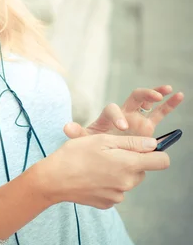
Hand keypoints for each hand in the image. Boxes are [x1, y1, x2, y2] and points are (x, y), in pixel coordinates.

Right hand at [37, 133, 169, 208]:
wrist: (53, 180)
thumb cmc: (75, 154)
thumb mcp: (102, 140)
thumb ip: (131, 142)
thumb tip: (154, 144)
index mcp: (129, 165)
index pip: (162, 161)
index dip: (156, 152)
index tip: (143, 147)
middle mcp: (128, 183)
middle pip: (142, 170)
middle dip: (131, 161)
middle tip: (107, 153)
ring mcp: (118, 196)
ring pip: (128, 180)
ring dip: (119, 172)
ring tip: (96, 165)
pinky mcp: (107, 203)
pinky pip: (116, 190)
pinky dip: (108, 183)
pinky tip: (91, 177)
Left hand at [63, 85, 183, 139]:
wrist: (102, 155)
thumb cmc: (92, 146)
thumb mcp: (84, 141)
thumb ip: (77, 133)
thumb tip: (66, 128)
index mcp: (108, 116)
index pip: (113, 109)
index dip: (118, 116)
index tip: (123, 127)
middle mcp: (124, 114)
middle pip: (134, 97)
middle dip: (144, 95)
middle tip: (152, 99)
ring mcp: (137, 118)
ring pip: (148, 101)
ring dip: (157, 93)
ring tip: (168, 90)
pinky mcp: (147, 126)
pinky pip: (160, 112)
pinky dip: (169, 103)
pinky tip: (179, 96)